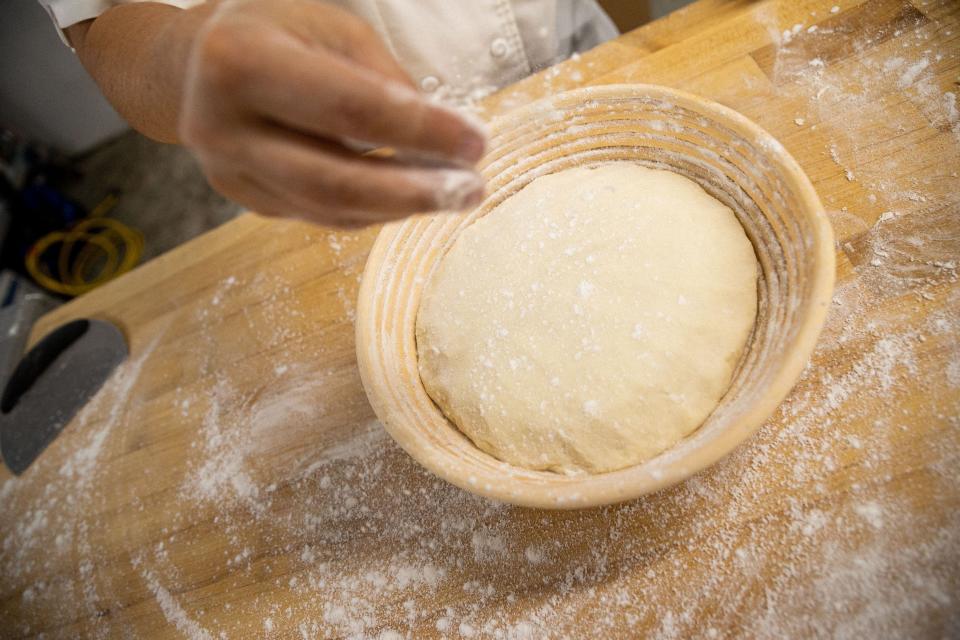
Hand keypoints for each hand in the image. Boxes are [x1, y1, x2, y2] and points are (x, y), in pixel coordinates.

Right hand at [178, 0, 486, 226]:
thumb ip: (383, 77)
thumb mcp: (331, 27)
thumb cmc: (274, 31)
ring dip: (401, 208)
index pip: (349, 107)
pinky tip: (410, 197)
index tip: (476, 142)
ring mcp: (229, 171)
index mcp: (241, 60)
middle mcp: (224, 124)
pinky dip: (373, 210)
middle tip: (471, 189)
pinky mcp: (245, 198)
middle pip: (334, 178)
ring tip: (454, 195)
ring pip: (328, 208)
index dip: (420, 130)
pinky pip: (320, 214)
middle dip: (414, 190)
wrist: (194, 64)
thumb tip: (445, 135)